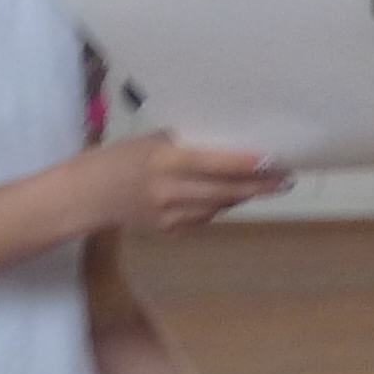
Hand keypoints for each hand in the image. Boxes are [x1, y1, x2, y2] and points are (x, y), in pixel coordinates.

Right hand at [91, 132, 289, 235]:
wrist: (87, 195)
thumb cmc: (120, 157)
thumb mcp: (152, 142)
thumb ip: (187, 146)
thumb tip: (229, 147)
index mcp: (164, 160)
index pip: (214, 163)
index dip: (246, 164)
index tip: (273, 160)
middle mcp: (168, 191)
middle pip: (225, 191)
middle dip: (258, 186)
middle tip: (285, 178)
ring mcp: (169, 216)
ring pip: (219, 206)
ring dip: (243, 196)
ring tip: (266, 184)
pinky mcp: (169, 231)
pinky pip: (204, 217)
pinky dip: (218, 205)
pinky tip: (229, 195)